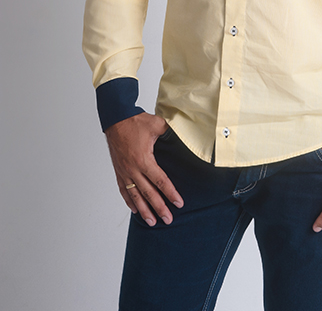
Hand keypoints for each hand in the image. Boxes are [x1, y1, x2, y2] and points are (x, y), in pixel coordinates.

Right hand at [105, 112, 183, 226]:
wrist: (116, 119)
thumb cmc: (135, 122)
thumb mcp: (157, 125)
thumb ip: (170, 132)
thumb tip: (185, 136)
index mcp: (144, 159)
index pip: (160, 181)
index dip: (170, 193)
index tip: (178, 203)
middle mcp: (133, 169)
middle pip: (148, 193)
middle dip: (159, 207)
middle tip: (168, 219)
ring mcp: (125, 171)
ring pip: (135, 195)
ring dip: (144, 210)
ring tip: (152, 222)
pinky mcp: (119, 170)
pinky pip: (124, 190)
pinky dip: (129, 201)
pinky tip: (135, 210)